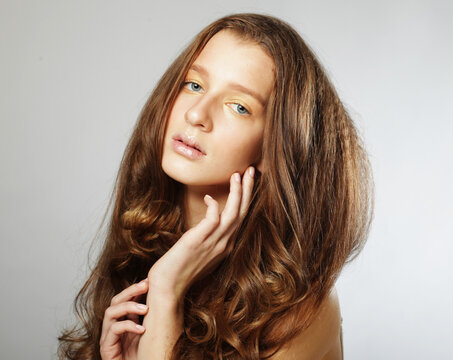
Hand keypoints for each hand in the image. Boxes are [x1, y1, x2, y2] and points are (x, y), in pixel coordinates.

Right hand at [100, 279, 149, 359]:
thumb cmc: (145, 355)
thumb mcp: (150, 332)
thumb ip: (152, 318)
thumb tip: (168, 298)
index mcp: (125, 320)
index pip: (126, 298)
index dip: (135, 288)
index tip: (149, 280)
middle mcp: (114, 325)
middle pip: (116, 300)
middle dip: (130, 291)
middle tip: (146, 285)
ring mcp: (108, 336)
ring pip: (111, 312)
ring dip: (129, 307)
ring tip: (146, 309)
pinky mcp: (106, 348)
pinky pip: (113, 331)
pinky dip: (128, 326)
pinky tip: (142, 329)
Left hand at [147, 166, 254, 301]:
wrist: (168, 288)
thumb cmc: (181, 270)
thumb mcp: (201, 252)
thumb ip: (209, 237)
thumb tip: (211, 220)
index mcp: (226, 246)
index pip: (241, 218)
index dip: (245, 199)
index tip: (246, 182)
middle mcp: (224, 244)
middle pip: (241, 212)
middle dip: (248, 190)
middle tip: (251, 170)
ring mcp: (213, 243)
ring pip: (232, 214)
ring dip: (237, 193)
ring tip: (238, 175)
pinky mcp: (198, 241)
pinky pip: (213, 219)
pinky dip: (214, 206)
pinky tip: (208, 197)